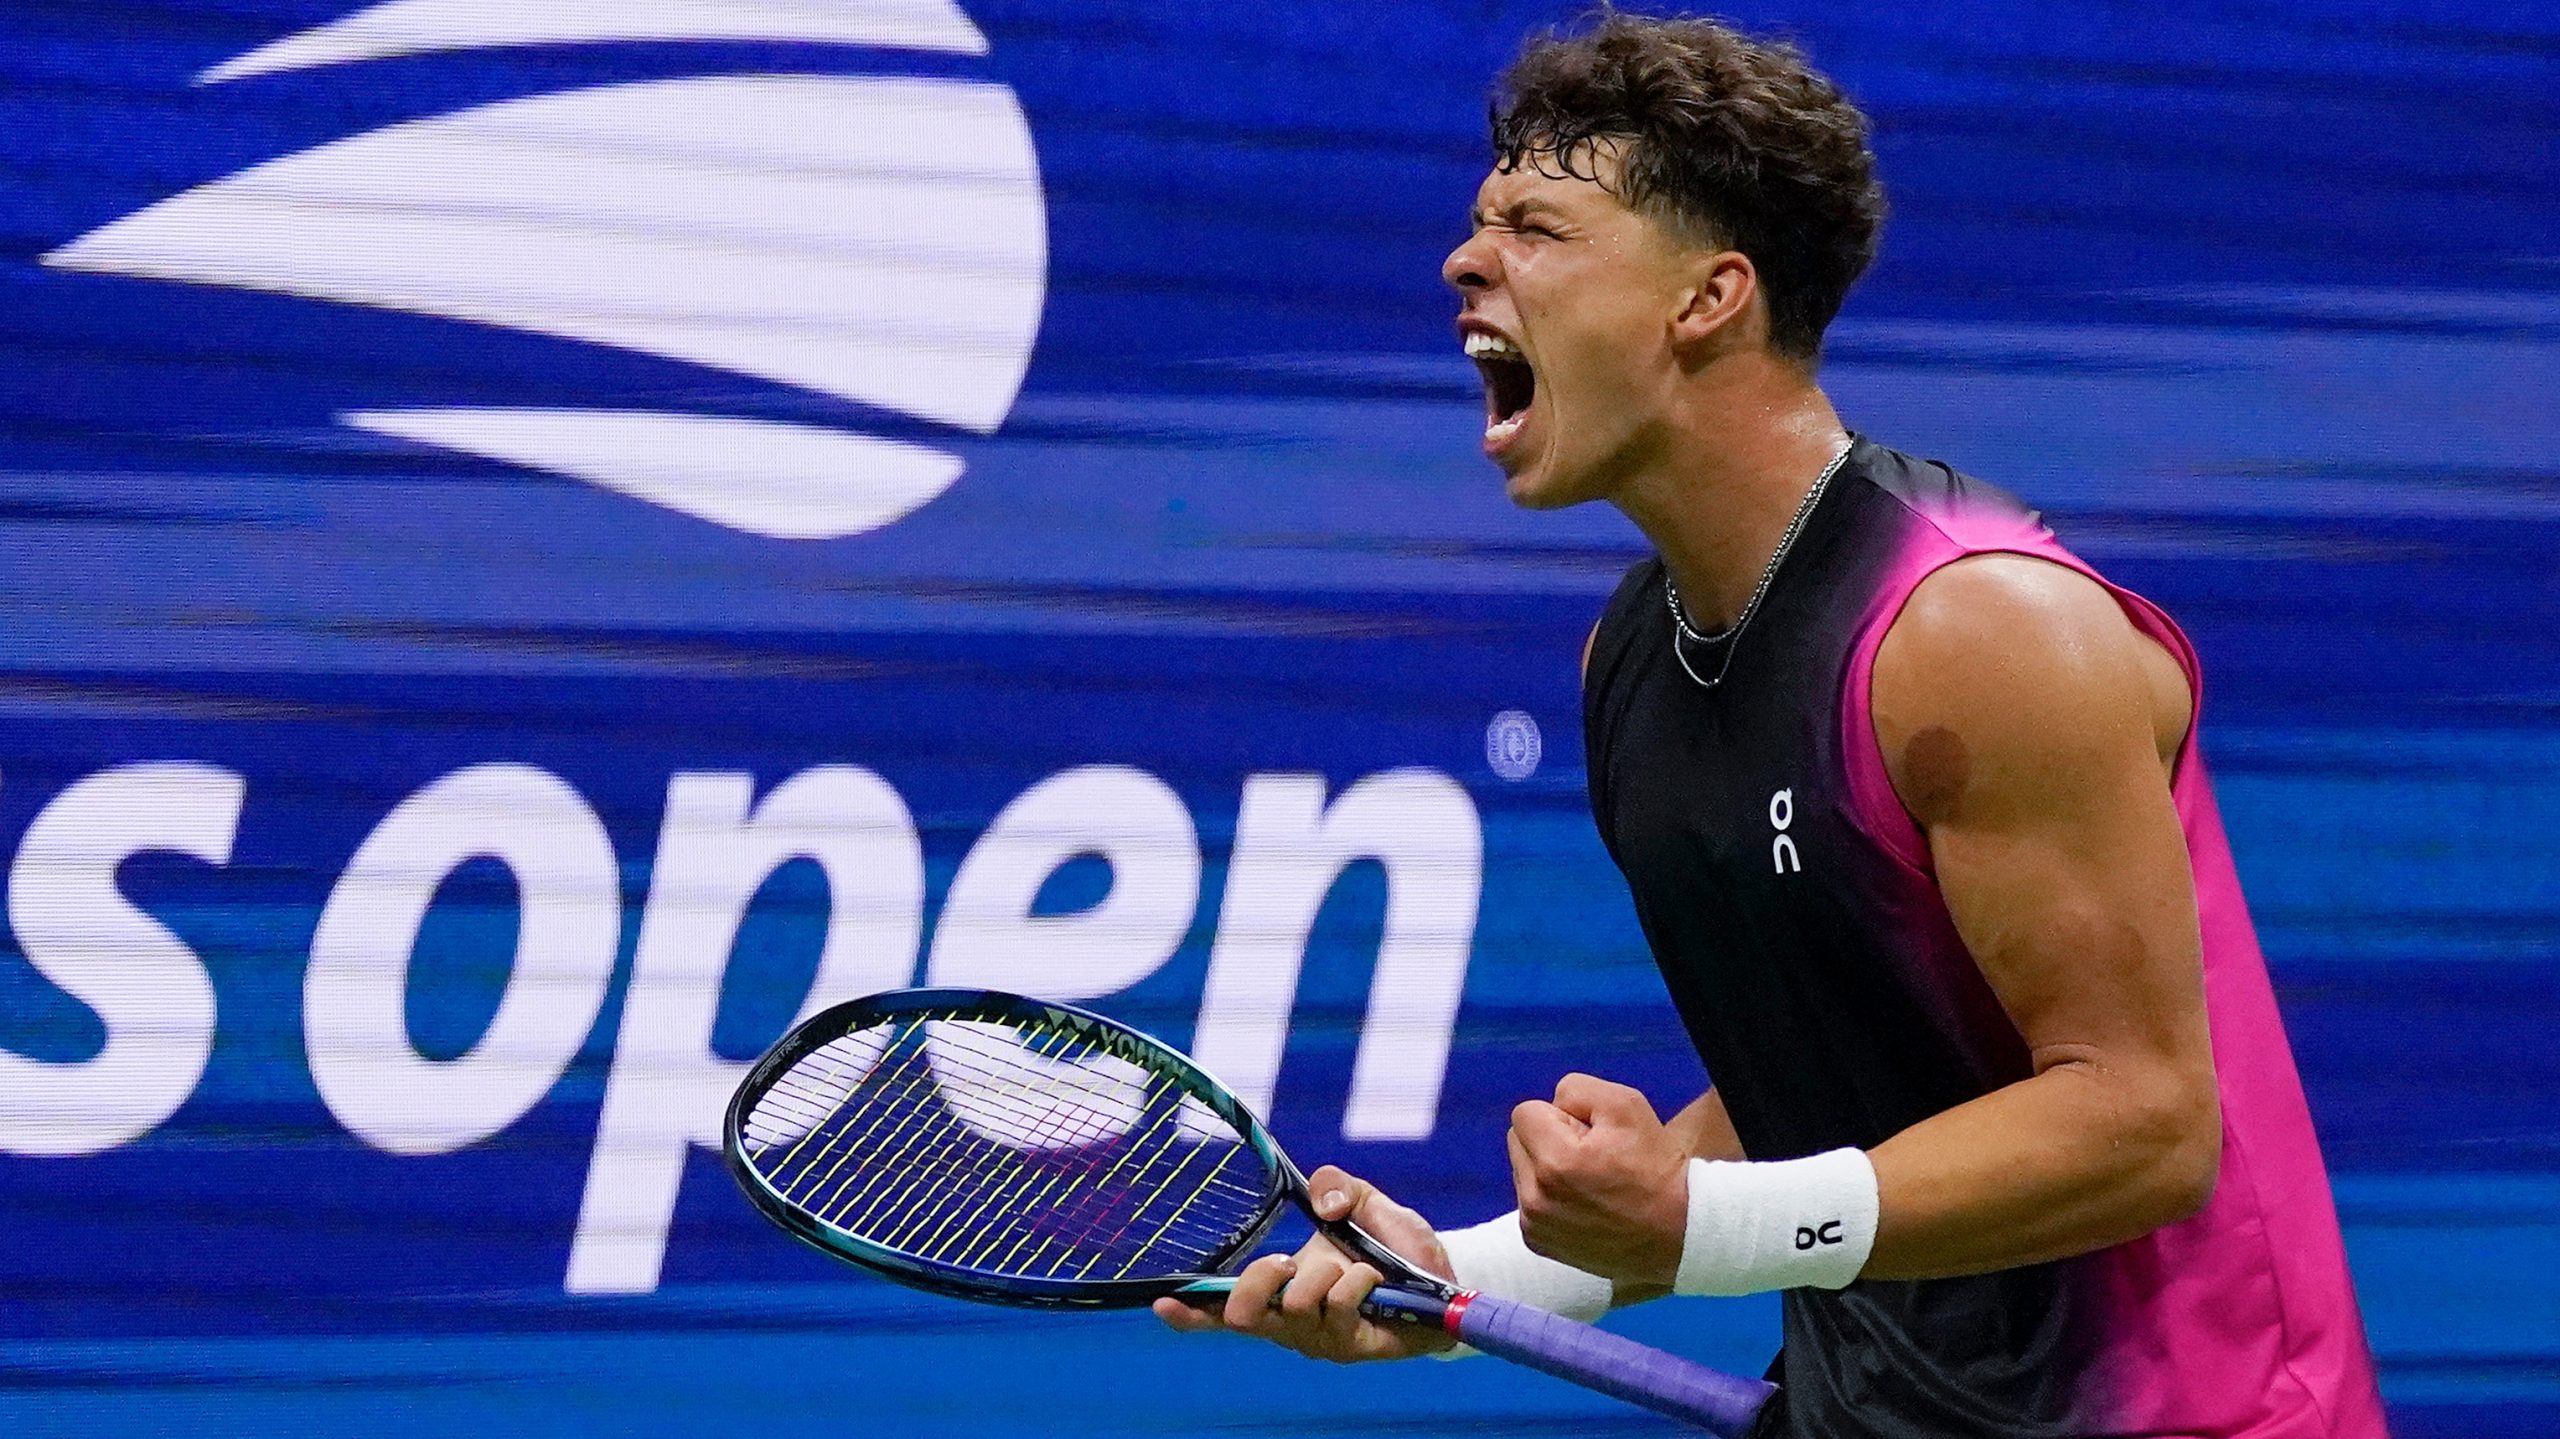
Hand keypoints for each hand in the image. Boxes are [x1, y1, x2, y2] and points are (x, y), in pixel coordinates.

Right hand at [1150, 1165, 1457, 1362]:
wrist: (1445, 1276)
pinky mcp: (1351, 1347)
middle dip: (1259, 1280)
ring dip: (1326, 1271)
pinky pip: (1338, 1309)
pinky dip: (1356, 1280)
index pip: (1221, 1307)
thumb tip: (1322, 1204)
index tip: (1162, 1300)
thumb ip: (1337, 1185)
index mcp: (1278, 1289)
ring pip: (1297, 1303)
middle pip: (1242, 1314)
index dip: (1190, 1309)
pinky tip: (1377, 1278)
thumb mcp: (1365, 1200)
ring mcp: (1318, 1338)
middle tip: (1285, 1259)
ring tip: (1360, 1265)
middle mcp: (1289, 1321)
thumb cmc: (1394, 1244)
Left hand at [1509, 1074, 1688, 1289]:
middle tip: (1590, 1157)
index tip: (1590, 1136)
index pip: (1525, 1112)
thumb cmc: (1653, 1165)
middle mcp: (1536, 1198)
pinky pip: (1528, 1201)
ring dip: (1546, 1168)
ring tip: (1588, 1182)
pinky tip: (1581, 1204)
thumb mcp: (1625, 1104)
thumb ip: (1575, 1090)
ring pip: (1523, 1170)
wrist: (1677, 1231)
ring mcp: (1534, 1225)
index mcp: (1555, 1161)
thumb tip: (1551, 1106)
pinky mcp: (1537, 1242)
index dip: (1560, 1116)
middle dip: (1547, 1139)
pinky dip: (1548, 1197)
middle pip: (1518, 1140)